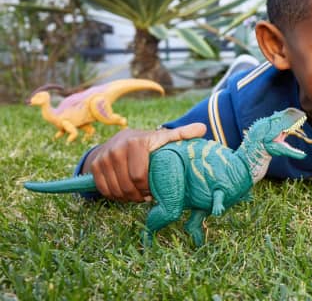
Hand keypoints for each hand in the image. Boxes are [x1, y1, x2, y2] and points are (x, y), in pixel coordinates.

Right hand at [81, 123, 206, 201]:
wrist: (120, 141)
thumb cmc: (149, 143)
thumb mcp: (165, 138)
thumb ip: (182, 134)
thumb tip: (203, 128)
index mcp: (136, 142)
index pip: (139, 176)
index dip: (148, 187)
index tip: (155, 188)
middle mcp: (117, 148)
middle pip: (128, 186)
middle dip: (139, 194)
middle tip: (147, 195)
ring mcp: (103, 158)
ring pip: (116, 190)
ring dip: (128, 197)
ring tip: (138, 194)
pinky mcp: (94, 167)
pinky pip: (104, 190)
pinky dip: (115, 196)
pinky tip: (126, 192)